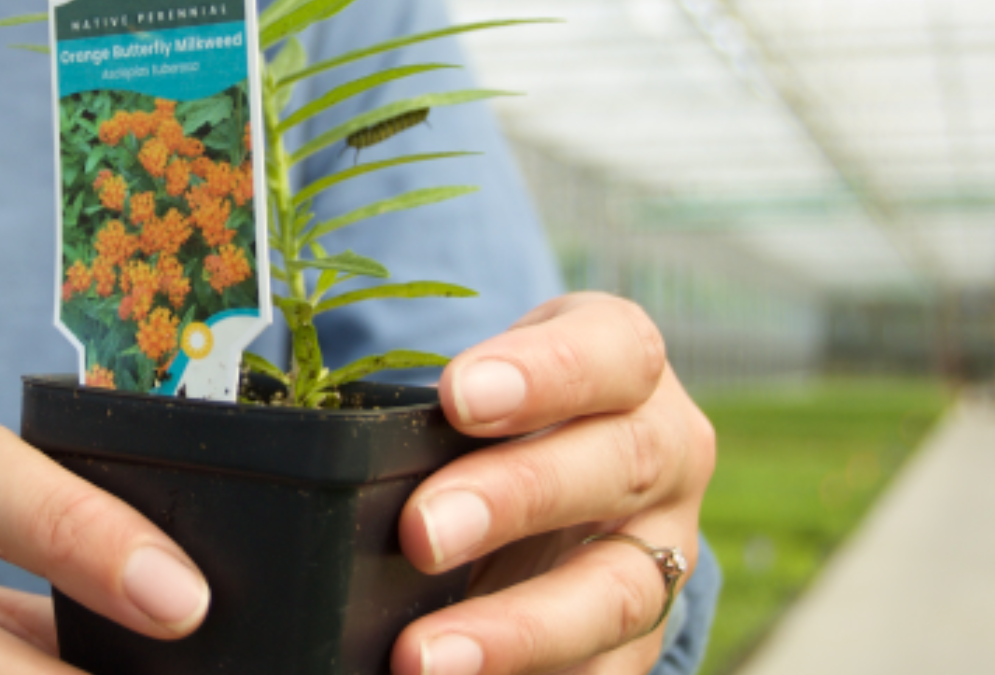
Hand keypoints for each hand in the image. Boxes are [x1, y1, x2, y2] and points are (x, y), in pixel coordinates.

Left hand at [393, 293, 717, 674]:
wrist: (568, 471)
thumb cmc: (506, 412)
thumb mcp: (487, 379)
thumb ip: (436, 406)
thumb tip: (327, 450)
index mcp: (628, 365)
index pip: (612, 352)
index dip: (543, 373)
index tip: (458, 396)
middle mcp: (666, 453)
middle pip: (619, 467)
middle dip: (517, 498)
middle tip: (421, 532)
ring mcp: (664, 552)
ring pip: (619, 592)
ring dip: (520, 630)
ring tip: (423, 656)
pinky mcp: (644, 637)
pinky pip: (607, 674)